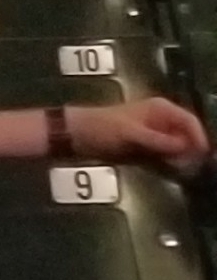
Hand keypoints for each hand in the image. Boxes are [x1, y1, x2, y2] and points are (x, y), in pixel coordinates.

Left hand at [71, 97, 210, 167]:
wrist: (76, 135)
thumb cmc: (101, 128)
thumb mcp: (131, 134)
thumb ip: (159, 141)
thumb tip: (186, 149)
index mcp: (160, 109)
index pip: (190, 122)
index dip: (199, 139)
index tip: (203, 157)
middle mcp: (161, 120)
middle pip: (188, 136)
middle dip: (190, 151)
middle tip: (190, 167)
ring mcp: (155, 134)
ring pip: (179, 148)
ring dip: (180, 159)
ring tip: (178, 169)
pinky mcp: (147, 146)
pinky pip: (166, 156)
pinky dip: (169, 163)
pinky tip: (168, 170)